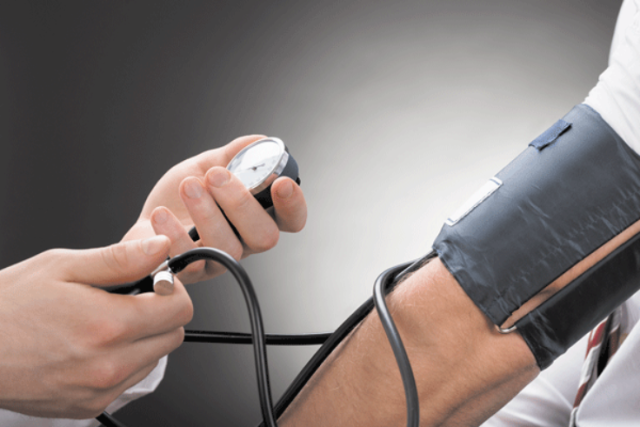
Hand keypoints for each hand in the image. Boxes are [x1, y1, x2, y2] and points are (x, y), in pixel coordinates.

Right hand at [0, 235, 192, 418]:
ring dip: (144, 339)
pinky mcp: (89, 407)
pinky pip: (130, 380)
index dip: (171, 289)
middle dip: (161, 313)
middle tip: (130, 300)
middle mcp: (109, 364)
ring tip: (105, 322)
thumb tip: (160, 247)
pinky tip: (94, 346)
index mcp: (108, 325)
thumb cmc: (8, 306)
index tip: (155, 282)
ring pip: (155, 359)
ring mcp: (100, 390)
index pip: (179, 309)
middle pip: (174, 336)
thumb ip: (120, 259)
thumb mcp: (62, 267)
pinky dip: (124, 361)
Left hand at [123, 135, 306, 283]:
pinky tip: (163, 214)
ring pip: (228, 249)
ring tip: (188, 187)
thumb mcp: (209, 165)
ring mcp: (219, 260)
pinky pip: (189, 261)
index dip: (293, 204)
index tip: (281, 182)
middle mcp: (244, 242)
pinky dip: (175, 235)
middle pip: (265, 236)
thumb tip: (260, 142)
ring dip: (207, 213)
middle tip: (216, 176)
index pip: (291, 219)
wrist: (147, 220)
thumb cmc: (181, 197)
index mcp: (257, 216)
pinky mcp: (189, 272)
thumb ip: (236, 154)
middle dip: (241, 203)